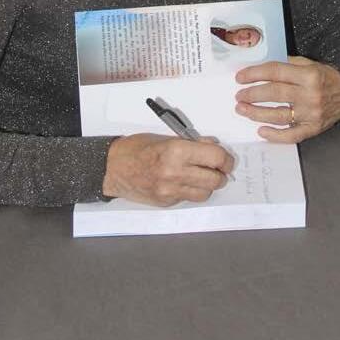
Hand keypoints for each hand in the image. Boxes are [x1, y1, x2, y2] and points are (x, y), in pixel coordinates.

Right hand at [102, 134, 234, 206]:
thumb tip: (213, 147)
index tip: (226, 159)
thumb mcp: (166, 137)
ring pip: (205, 193)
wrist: (113, 167)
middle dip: (220, 174)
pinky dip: (192, 190)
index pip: (215, 157)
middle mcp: (175, 172)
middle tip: (219, 169)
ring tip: (202, 176)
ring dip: (208, 185)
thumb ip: (192, 143)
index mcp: (176, 151)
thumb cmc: (137, 147)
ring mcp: (170, 191)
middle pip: (214, 179)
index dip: (225, 158)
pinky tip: (184, 181)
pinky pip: (189, 198)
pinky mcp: (166, 202)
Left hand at [235, 56, 339, 142]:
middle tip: (238, 96)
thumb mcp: (308, 64)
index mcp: (308, 75)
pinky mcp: (313, 129)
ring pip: (279, 116)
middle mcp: (310, 95)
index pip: (275, 73)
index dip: (255, 74)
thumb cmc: (323, 76)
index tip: (240, 77)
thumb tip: (259, 68)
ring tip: (242, 110)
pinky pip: (291, 135)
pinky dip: (275, 135)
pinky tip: (261, 131)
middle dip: (252, 95)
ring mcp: (311, 114)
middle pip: (275, 94)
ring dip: (257, 114)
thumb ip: (287, 65)